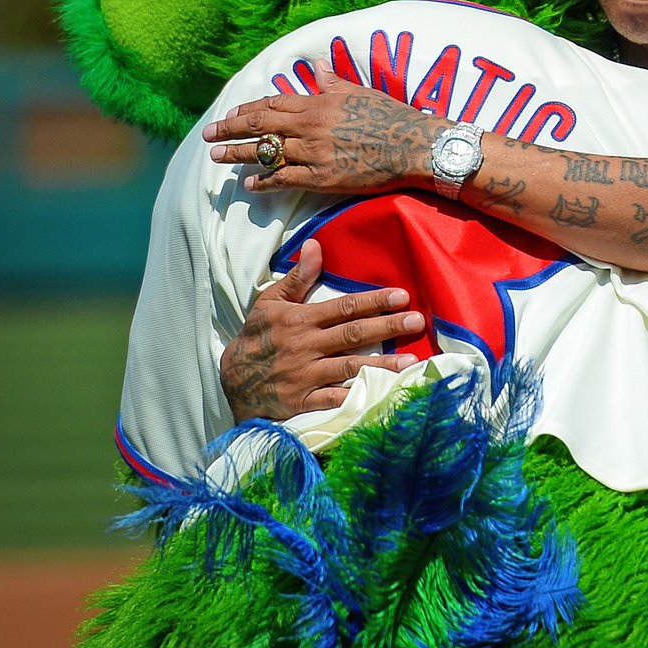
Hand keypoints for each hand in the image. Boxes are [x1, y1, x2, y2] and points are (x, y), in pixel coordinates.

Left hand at [203, 63, 434, 194]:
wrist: (411, 146)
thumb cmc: (391, 117)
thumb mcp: (361, 92)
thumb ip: (334, 83)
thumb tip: (317, 67)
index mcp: (318, 104)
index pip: (274, 104)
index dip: (250, 109)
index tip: (232, 113)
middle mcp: (309, 127)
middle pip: (261, 126)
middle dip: (231, 129)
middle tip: (209, 134)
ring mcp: (313, 154)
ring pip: (267, 152)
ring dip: (239, 154)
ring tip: (217, 156)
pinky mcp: (322, 178)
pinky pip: (285, 180)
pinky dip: (265, 182)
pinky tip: (250, 184)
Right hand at [220, 237, 425, 422]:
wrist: (231, 383)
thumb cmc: (257, 338)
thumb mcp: (270, 303)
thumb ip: (297, 277)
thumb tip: (314, 245)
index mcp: (300, 320)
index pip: (344, 307)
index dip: (374, 301)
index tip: (402, 296)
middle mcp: (305, 346)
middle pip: (352, 334)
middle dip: (387, 327)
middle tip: (417, 321)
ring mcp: (305, 376)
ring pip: (349, 368)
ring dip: (381, 365)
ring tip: (411, 363)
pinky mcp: (303, 403)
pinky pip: (335, 401)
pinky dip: (358, 398)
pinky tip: (382, 395)